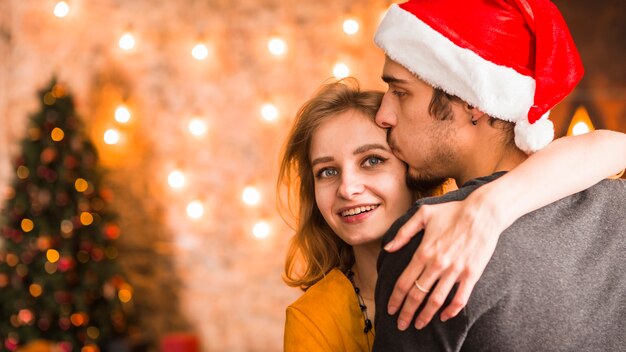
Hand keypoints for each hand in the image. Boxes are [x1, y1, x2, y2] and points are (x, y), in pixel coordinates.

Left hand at [384, 194, 505, 330]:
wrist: (483, 212)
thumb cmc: (452, 211)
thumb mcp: (423, 214)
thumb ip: (403, 232)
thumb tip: (388, 248)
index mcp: (423, 252)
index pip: (404, 282)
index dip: (395, 298)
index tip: (390, 309)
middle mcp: (437, 264)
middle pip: (417, 295)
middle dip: (406, 312)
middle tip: (400, 324)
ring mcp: (455, 271)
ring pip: (436, 300)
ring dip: (425, 316)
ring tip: (418, 325)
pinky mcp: (471, 274)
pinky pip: (460, 298)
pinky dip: (451, 311)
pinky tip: (443, 317)